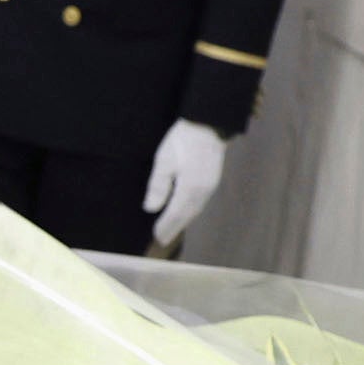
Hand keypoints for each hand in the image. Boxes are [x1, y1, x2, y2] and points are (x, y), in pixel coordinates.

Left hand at [145, 118, 228, 246]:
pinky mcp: (212, 181)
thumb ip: (158, 186)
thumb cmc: (182, 140)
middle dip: (174, 228)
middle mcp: (202, 190)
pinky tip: (184, 214)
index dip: (166, 226)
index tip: (156, 236)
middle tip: (162, 239)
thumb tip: (151, 209)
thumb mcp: (164, 160)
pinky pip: (200, 203)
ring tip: (170, 231)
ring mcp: (210, 186)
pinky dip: (190, 212)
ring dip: (183, 222)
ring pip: (195, 210)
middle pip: (187, 215)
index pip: (175, 213)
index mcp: (189, 187)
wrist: (207, 125)